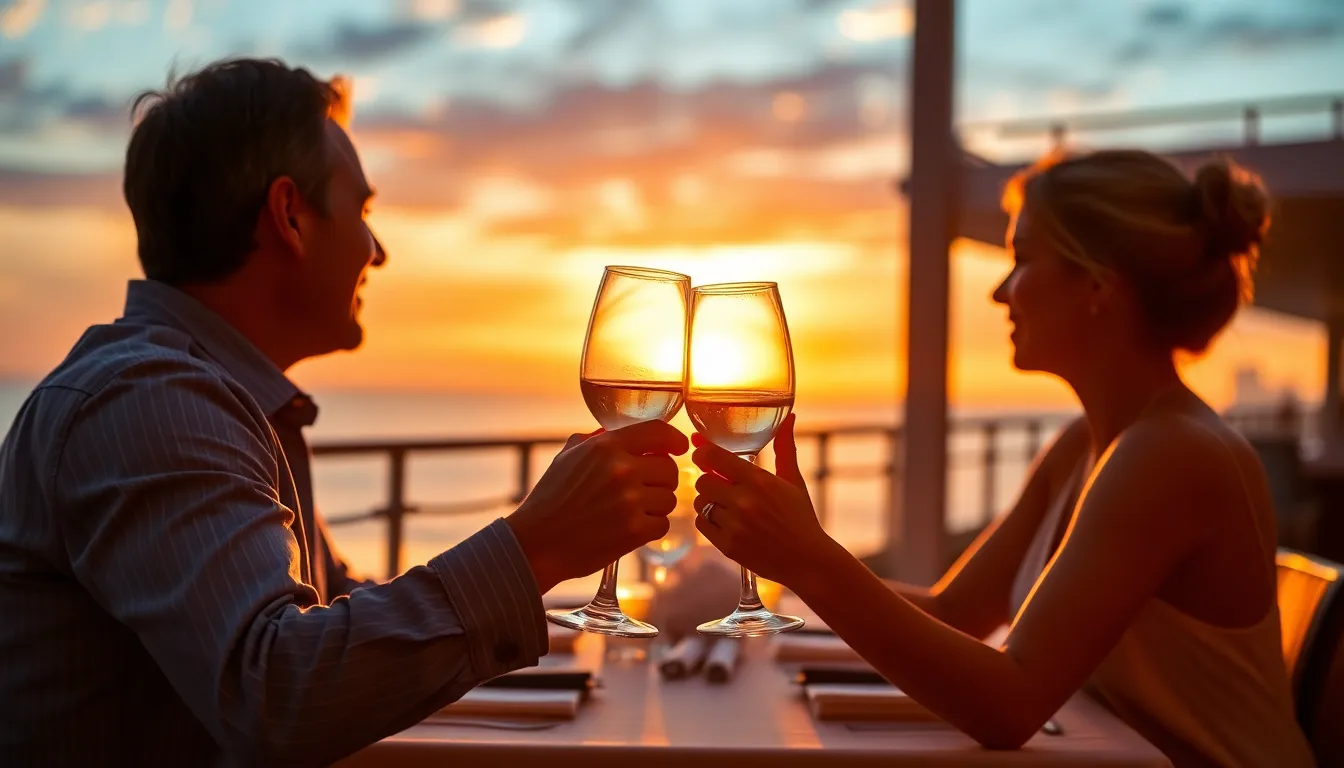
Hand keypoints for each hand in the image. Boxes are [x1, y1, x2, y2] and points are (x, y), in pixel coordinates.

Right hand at [507, 420, 687, 592]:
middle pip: (670, 468)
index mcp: (606, 447)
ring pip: (669, 498)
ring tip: (631, 510)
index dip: (674, 439)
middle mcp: (622, 470)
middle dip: (661, 478)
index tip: (680, 447)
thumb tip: (621, 430)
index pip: (658, 432)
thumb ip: (597, 439)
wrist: (537, 542)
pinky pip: (663, 524)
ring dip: (656, 505)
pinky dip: (651, 527)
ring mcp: (630, 502)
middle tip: (644, 488)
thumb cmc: (550, 498)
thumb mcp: (568, 456)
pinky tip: (630, 527)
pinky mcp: (635, 532)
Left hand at [691, 414, 841, 588]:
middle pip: (702, 480)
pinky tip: (724, 522)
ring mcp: (735, 525)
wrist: (808, 561)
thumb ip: (785, 448)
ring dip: (708, 501)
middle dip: (709, 480)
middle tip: (720, 485)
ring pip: (699, 502)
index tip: (701, 452)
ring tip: (725, 506)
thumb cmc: (801, 518)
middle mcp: (745, 501)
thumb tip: (790, 417)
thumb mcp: (794, 481)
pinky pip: (701, 524)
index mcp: (760, 481)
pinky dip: (708, 521)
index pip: (714, 456)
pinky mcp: (728, 546)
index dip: (703, 452)